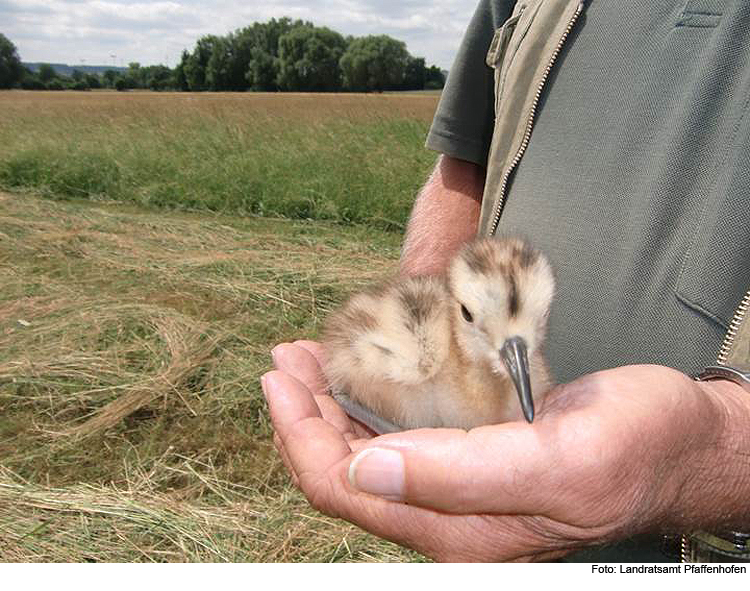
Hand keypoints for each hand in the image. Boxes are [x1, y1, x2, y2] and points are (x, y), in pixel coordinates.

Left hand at [261, 341, 749, 561]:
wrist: (684, 446)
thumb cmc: (634, 449)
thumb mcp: (557, 461)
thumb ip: (461, 476)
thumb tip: (363, 467)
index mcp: (458, 528)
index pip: (344, 488)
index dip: (299, 435)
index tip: (279, 378)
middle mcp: (448, 515)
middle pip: (344, 471)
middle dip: (305, 414)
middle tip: (286, 357)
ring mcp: (458, 489)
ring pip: (368, 453)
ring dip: (331, 405)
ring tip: (309, 358)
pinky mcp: (474, 460)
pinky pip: (402, 437)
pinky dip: (371, 402)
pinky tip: (363, 373)